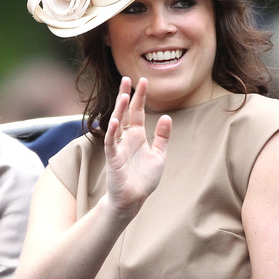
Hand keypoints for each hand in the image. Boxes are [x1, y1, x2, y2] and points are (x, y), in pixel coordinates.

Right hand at [103, 77, 169, 219]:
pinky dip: (113, 132)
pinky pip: (111, 143)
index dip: (139, 97)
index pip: (137, 112)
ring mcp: (118, 147)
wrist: (134, 199)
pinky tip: (116, 121)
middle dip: (126, 96)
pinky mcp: (113, 159)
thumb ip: (162, 137)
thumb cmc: (144, 179)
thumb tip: (167, 116)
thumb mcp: (159, 155)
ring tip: (124, 94)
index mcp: (137, 136)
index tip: (142, 81)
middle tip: (127, 78)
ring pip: (117, 124)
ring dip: (120, 110)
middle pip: (125, 113)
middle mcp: (126, 138)